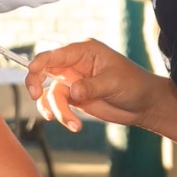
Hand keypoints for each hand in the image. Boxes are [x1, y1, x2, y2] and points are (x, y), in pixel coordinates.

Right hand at [26, 39, 169, 132]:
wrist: (144, 105)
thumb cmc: (134, 84)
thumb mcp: (114, 82)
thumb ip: (91, 86)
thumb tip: (72, 91)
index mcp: (84, 51)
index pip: (56, 53)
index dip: (40, 61)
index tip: (33, 72)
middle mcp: (74, 64)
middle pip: (43, 69)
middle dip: (35, 82)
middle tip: (34, 95)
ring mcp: (72, 81)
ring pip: (50, 93)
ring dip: (57, 110)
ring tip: (73, 123)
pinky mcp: (73, 98)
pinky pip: (56, 105)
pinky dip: (60, 116)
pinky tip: (74, 125)